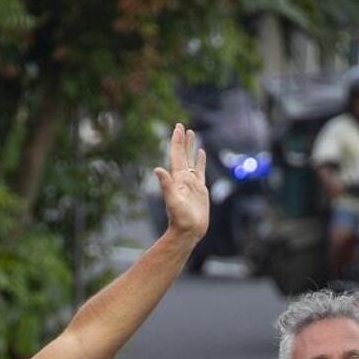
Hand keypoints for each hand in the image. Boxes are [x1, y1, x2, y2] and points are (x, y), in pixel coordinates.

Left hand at [155, 122, 208, 242]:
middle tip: (182, 126)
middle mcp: (183, 178)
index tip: (178, 127)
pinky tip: (201, 153)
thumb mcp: (172, 201)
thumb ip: (165, 185)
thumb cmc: (180, 219)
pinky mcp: (200, 189)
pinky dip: (201, 161)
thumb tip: (157, 169)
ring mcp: (191, 183)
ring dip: (190, 147)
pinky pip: (200, 171)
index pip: (176, 155)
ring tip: (192, 134)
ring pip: (191, 160)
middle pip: (182, 154)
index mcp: (177, 178)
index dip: (176, 141)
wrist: (188, 232)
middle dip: (182, 140)